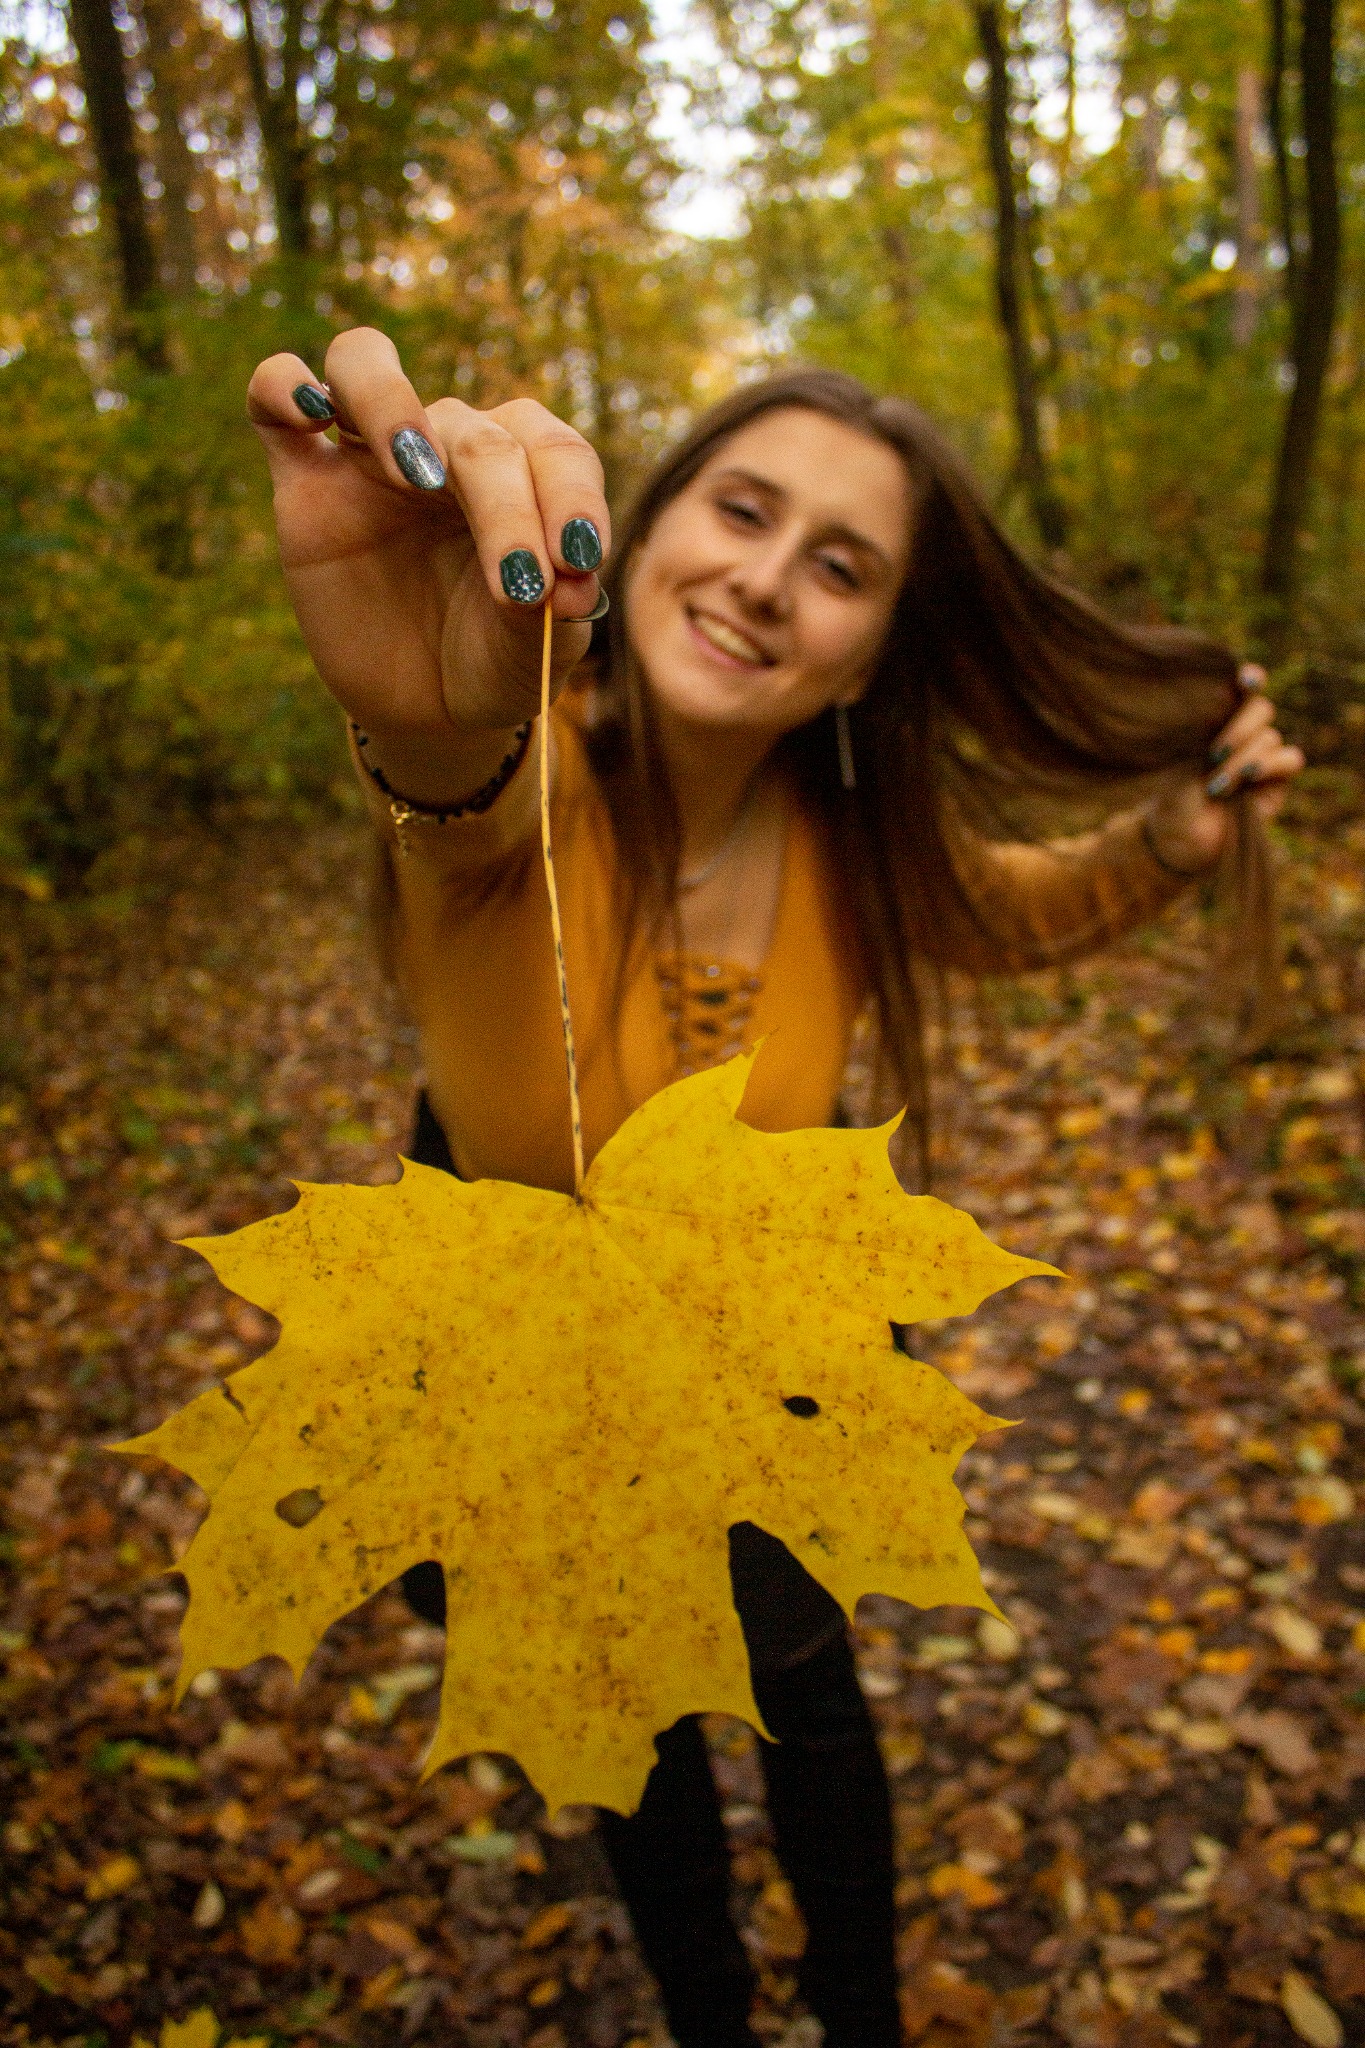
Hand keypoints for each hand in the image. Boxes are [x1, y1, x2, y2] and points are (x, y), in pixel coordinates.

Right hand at [247, 329, 608, 751]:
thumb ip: (556, 613)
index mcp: (526, 473)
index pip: (553, 451)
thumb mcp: (536, 653)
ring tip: (415, 471)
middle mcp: (451, 448)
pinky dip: (284, 385)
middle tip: (521, 584)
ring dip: (393, 405)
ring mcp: (372, 456)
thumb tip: (575, 583)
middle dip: (507, 507)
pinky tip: (309, 412)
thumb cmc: (496, 664)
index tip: (579, 559)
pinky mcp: (306, 483)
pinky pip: (274, 396)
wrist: (429, 710)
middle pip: (476, 433)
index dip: (572, 496)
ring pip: (366, 365)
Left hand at [1143, 666, 1305, 874]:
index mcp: (1217, 718)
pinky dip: (1270, 765)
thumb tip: (1213, 706)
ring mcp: (1263, 753)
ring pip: (1269, 737)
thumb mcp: (1175, 765)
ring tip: (1216, 786)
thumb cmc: (1172, 798)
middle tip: (1213, 754)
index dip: (1250, 679)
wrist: (1182, 841)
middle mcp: (1244, 731)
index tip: (1246, 680)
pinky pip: (1290, 759)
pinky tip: (1249, 777)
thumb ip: (1195, 735)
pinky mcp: (1279, 779)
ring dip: (1242, 758)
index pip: (1241, 688)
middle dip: (1238, 728)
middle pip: (1260, 708)